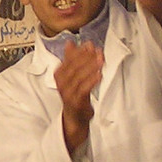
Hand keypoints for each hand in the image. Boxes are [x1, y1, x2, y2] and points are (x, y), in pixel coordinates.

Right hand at [53, 40, 103, 155]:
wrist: (74, 119)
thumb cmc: (75, 96)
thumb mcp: (72, 76)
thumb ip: (71, 60)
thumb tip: (70, 43)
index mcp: (59, 76)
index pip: (68, 60)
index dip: (79, 52)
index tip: (90, 45)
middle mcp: (61, 84)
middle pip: (73, 68)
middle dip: (86, 58)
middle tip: (98, 51)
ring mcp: (68, 94)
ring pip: (78, 77)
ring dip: (90, 67)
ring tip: (101, 60)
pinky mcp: (76, 102)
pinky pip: (83, 89)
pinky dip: (91, 81)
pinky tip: (100, 74)